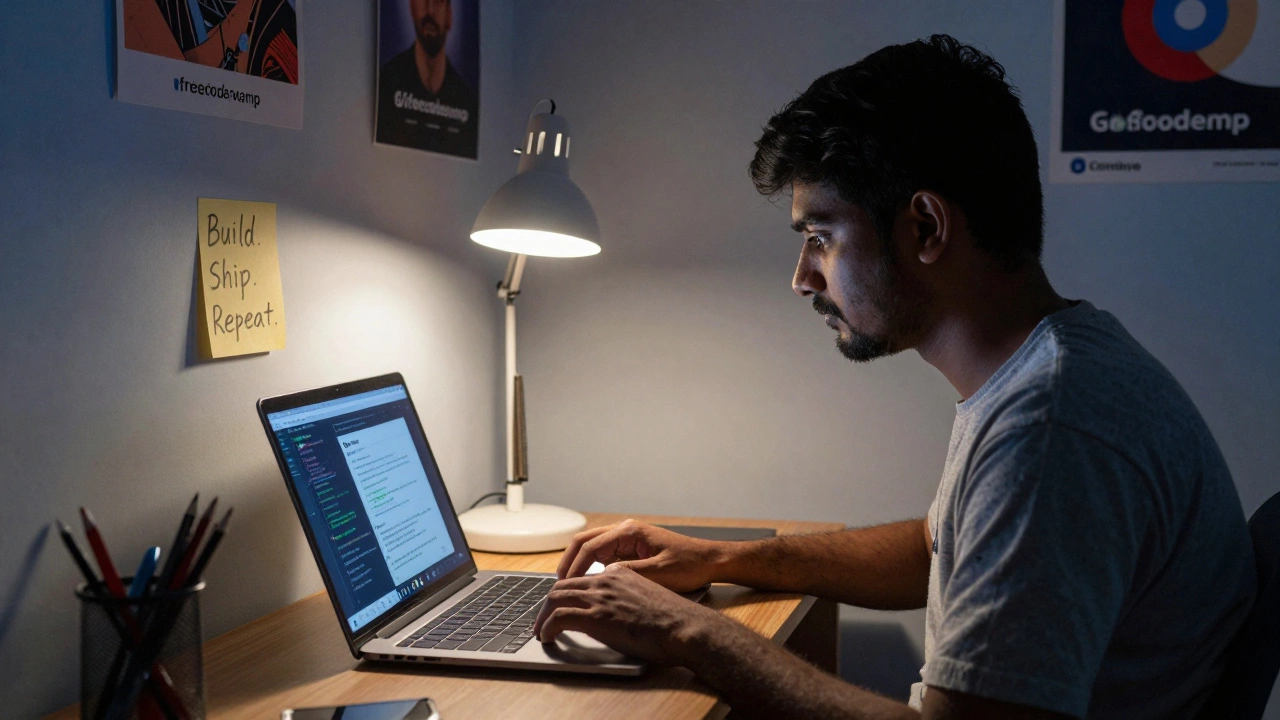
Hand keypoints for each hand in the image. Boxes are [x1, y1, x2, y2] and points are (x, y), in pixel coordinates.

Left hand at [533, 564, 722, 664]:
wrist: (685, 626)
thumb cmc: (675, 617)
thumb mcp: (649, 594)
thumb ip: (628, 595)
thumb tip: (617, 610)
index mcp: (619, 572)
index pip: (581, 577)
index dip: (566, 592)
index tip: (560, 605)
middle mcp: (606, 579)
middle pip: (562, 584)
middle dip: (548, 603)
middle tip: (542, 619)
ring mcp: (600, 596)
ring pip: (555, 598)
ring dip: (543, 615)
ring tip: (541, 630)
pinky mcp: (596, 616)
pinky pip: (559, 617)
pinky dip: (547, 627)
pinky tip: (547, 637)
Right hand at [557, 520, 725, 591]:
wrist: (709, 561)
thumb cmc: (688, 565)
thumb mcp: (658, 573)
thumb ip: (628, 573)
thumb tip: (601, 577)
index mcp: (630, 532)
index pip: (590, 546)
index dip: (574, 567)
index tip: (565, 585)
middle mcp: (625, 530)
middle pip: (585, 541)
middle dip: (569, 561)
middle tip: (558, 584)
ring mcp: (627, 538)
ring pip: (591, 546)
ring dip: (578, 564)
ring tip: (567, 585)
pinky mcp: (630, 549)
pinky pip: (603, 554)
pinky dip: (590, 566)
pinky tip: (586, 583)